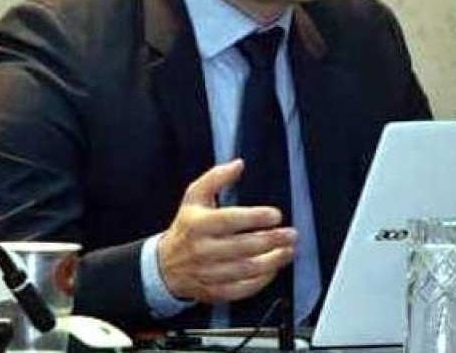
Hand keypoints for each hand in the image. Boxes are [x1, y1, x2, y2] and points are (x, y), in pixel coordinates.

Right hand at [158, 159, 295, 303]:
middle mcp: (202, 249)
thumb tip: (238, 164)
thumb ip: (216, 177)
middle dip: (271, 240)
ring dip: (271, 261)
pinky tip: (273, 269)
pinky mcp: (213, 291)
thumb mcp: (194, 196)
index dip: (255, 218)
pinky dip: (260, 281)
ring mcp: (207, 273)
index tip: (276, 215)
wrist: (164, 265)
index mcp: (198, 224)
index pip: (230, 220)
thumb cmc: (186, 226)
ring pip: (244, 270)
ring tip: (288, 251)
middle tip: (291, 235)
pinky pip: (240, 290)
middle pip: (242, 247)